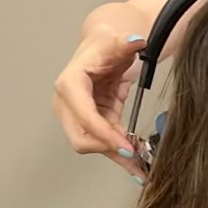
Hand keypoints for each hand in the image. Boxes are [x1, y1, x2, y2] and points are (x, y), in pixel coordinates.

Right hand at [53, 23, 145, 173]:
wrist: (103, 49)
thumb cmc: (104, 46)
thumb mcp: (114, 41)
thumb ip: (124, 43)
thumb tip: (135, 41)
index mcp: (69, 84)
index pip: (84, 115)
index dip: (104, 134)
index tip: (125, 145)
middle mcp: (67, 104)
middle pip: (80, 138)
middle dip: (107, 148)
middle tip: (134, 156)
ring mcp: (77, 116)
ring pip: (93, 145)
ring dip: (115, 156)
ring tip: (140, 166)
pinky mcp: (92, 123)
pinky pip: (103, 144)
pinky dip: (118, 153)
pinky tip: (135, 163)